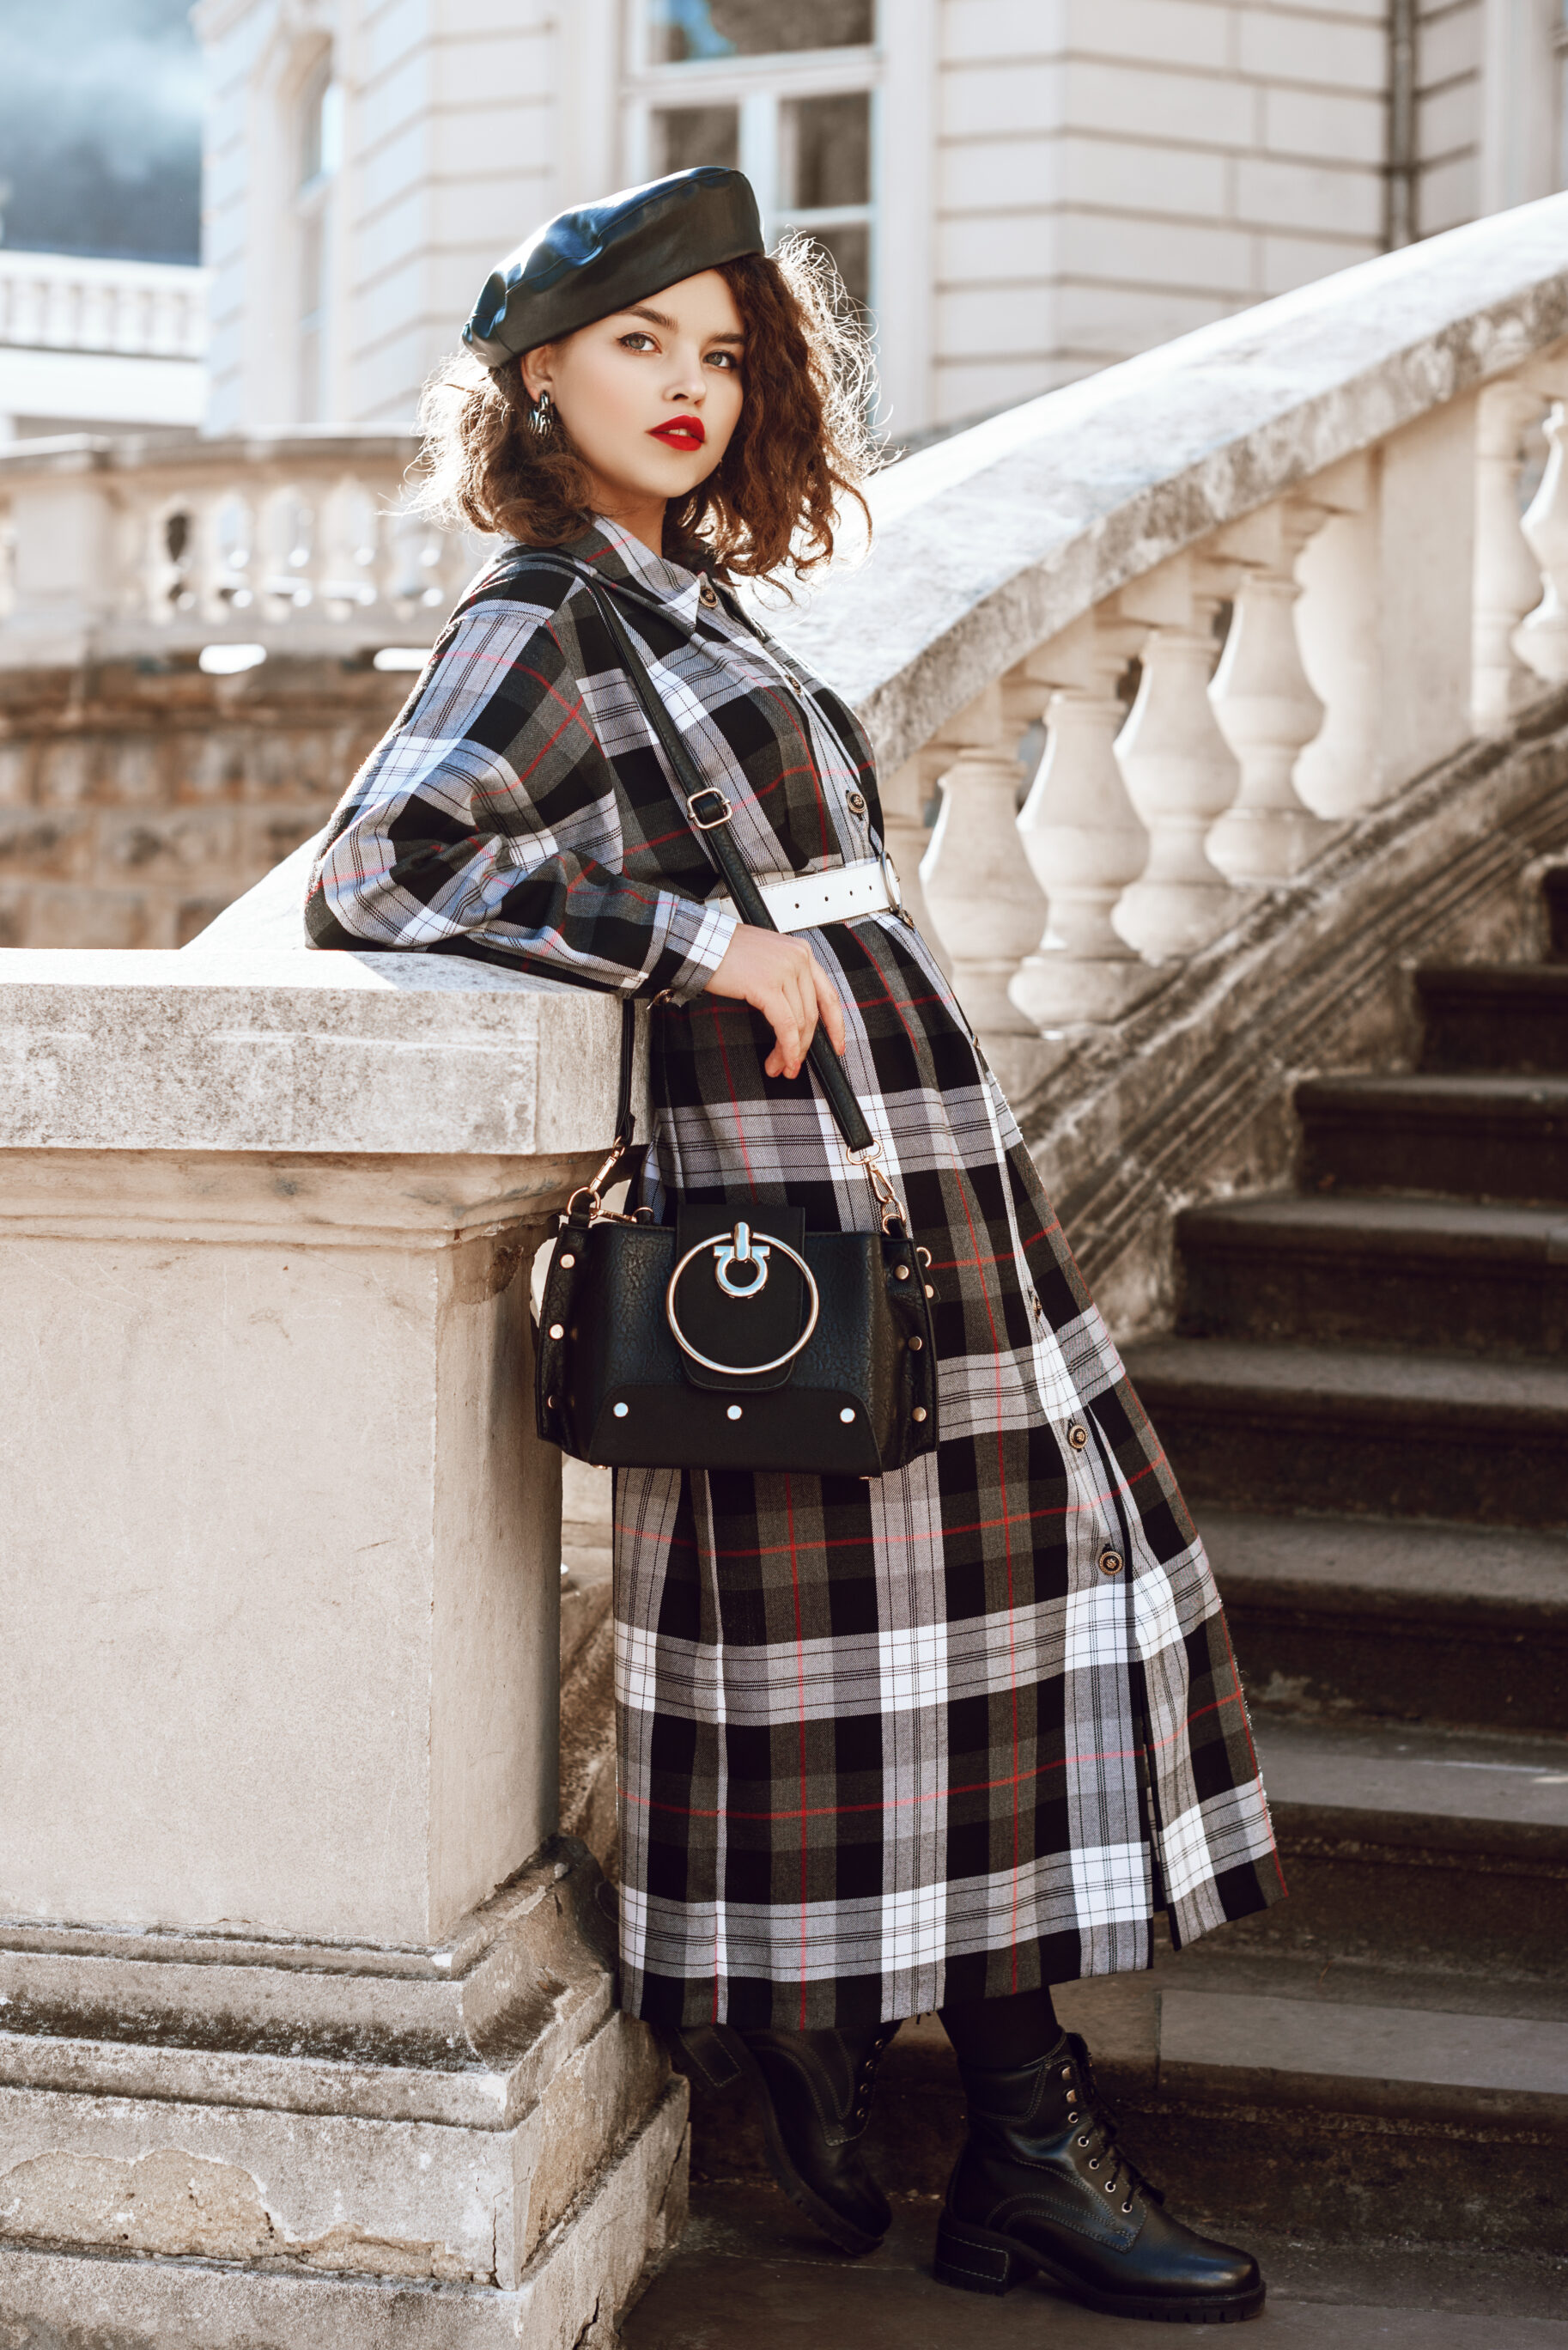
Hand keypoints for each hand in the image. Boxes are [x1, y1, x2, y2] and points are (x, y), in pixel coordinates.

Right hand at [704, 924, 846, 1079]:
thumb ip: (786, 981)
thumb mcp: (769, 960)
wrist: (703, 942)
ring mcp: (785, 971)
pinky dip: (786, 1047)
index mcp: (802, 953)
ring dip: (790, 1051)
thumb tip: (795, 1019)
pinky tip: (781, 1059)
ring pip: (799, 1023)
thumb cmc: (726, 952)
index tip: (836, 1045)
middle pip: (812, 1014)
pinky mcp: (768, 986)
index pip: (828, 995)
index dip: (835, 1026)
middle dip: (804, 1046)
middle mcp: (799, 959)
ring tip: (780, 1066)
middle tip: (794, 1064)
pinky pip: (785, 1026)